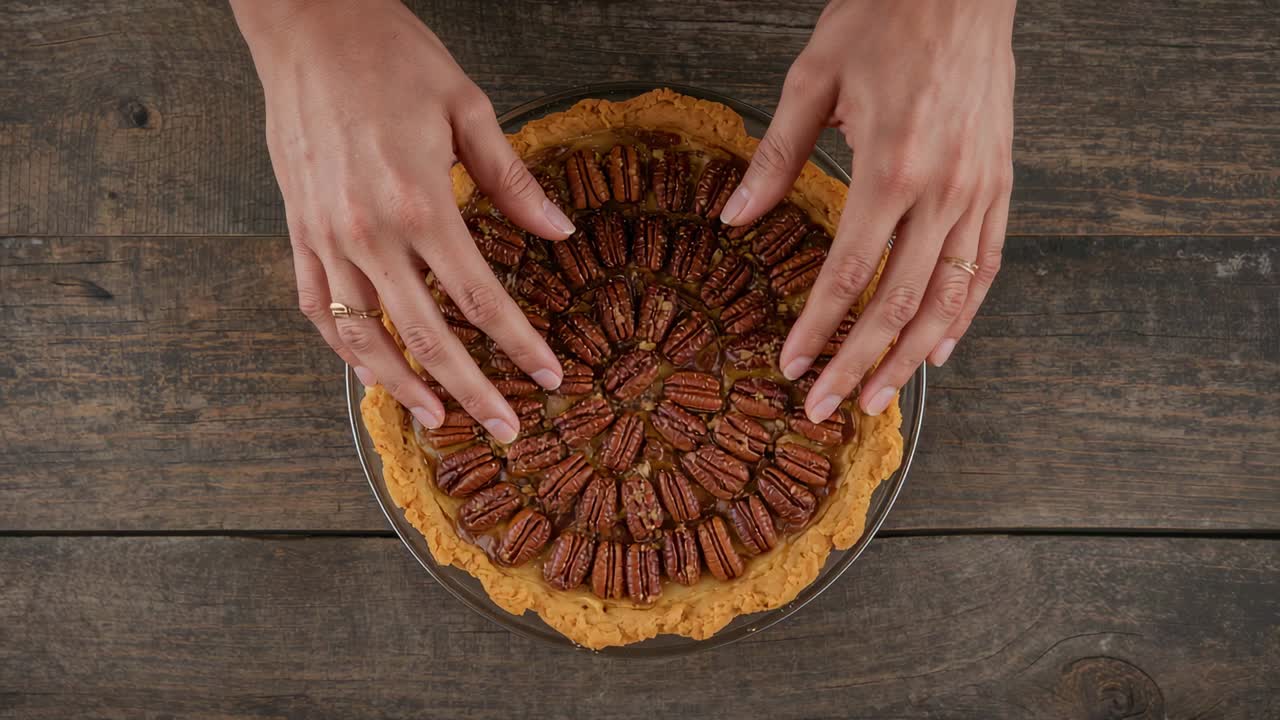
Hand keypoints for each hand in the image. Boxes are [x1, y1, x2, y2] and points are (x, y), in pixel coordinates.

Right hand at [232, 0, 575, 442]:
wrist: (309, 25)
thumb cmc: (392, 58)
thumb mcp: (468, 110)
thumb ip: (513, 181)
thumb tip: (559, 231)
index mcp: (422, 203)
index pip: (481, 299)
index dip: (519, 346)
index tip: (548, 377)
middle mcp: (370, 232)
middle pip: (426, 336)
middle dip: (472, 390)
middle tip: (505, 429)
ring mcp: (326, 236)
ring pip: (364, 335)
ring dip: (402, 385)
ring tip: (437, 418)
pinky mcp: (298, 229)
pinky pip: (317, 305)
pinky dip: (344, 347)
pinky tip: (370, 371)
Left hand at [722, 0, 1015, 421]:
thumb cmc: (884, 18)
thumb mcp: (812, 79)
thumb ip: (776, 158)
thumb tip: (735, 219)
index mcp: (889, 166)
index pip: (848, 275)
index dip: (817, 329)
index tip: (791, 367)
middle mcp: (941, 189)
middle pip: (897, 304)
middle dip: (858, 364)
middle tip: (826, 408)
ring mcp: (979, 190)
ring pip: (948, 298)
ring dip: (911, 357)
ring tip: (879, 398)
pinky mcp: (1001, 182)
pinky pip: (986, 263)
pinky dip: (965, 312)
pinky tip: (942, 347)